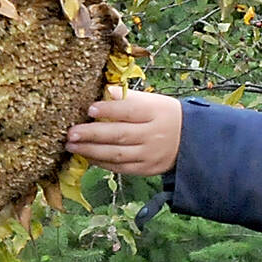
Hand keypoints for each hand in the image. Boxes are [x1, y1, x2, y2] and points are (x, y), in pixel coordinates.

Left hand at [66, 86, 181, 175]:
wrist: (190, 141)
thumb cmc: (164, 116)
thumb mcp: (153, 101)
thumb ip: (127, 98)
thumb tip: (102, 92)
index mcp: (155, 112)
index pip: (130, 110)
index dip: (109, 110)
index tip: (89, 108)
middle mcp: (153, 135)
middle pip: (120, 135)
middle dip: (92, 134)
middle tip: (71, 133)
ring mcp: (149, 154)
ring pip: (117, 154)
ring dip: (91, 151)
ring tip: (72, 145)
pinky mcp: (146, 169)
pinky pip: (121, 168)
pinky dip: (102, 163)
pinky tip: (87, 156)